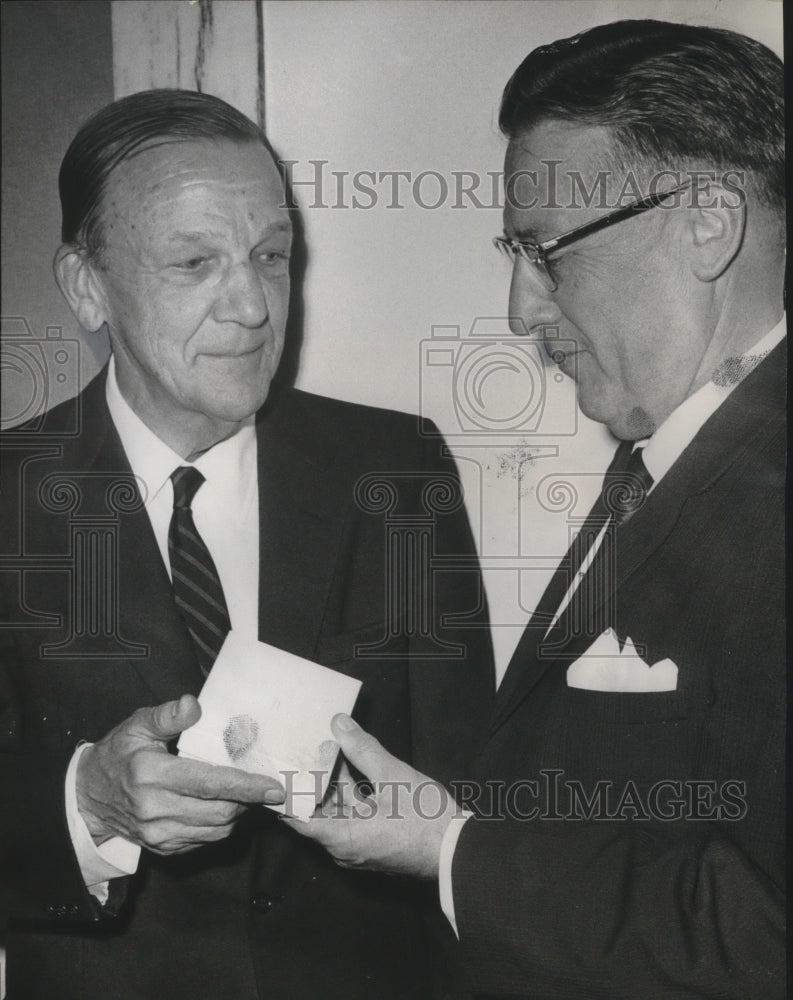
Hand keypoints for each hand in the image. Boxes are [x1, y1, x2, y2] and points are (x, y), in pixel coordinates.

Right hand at [76, 694, 283, 854]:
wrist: (88, 797)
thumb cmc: (119, 754)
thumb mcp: (137, 726)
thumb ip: (167, 716)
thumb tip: (194, 705)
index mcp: (152, 774)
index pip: (209, 783)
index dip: (246, 786)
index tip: (273, 787)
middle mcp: (155, 809)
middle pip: (220, 811)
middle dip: (247, 799)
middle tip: (260, 784)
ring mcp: (159, 833)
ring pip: (216, 829)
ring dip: (236, 812)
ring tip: (240, 793)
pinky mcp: (163, 847)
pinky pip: (205, 840)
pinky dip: (219, 825)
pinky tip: (219, 806)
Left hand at [283, 714, 459, 879]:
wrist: (458, 849)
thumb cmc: (425, 819)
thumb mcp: (392, 776)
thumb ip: (363, 749)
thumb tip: (339, 724)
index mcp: (341, 838)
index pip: (297, 819)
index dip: (285, 794)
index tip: (278, 770)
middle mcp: (346, 847)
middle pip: (317, 814)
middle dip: (311, 782)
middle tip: (301, 751)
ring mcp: (362, 847)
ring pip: (337, 814)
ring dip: (333, 785)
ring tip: (327, 751)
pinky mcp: (376, 842)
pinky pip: (354, 818)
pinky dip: (351, 795)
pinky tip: (353, 768)